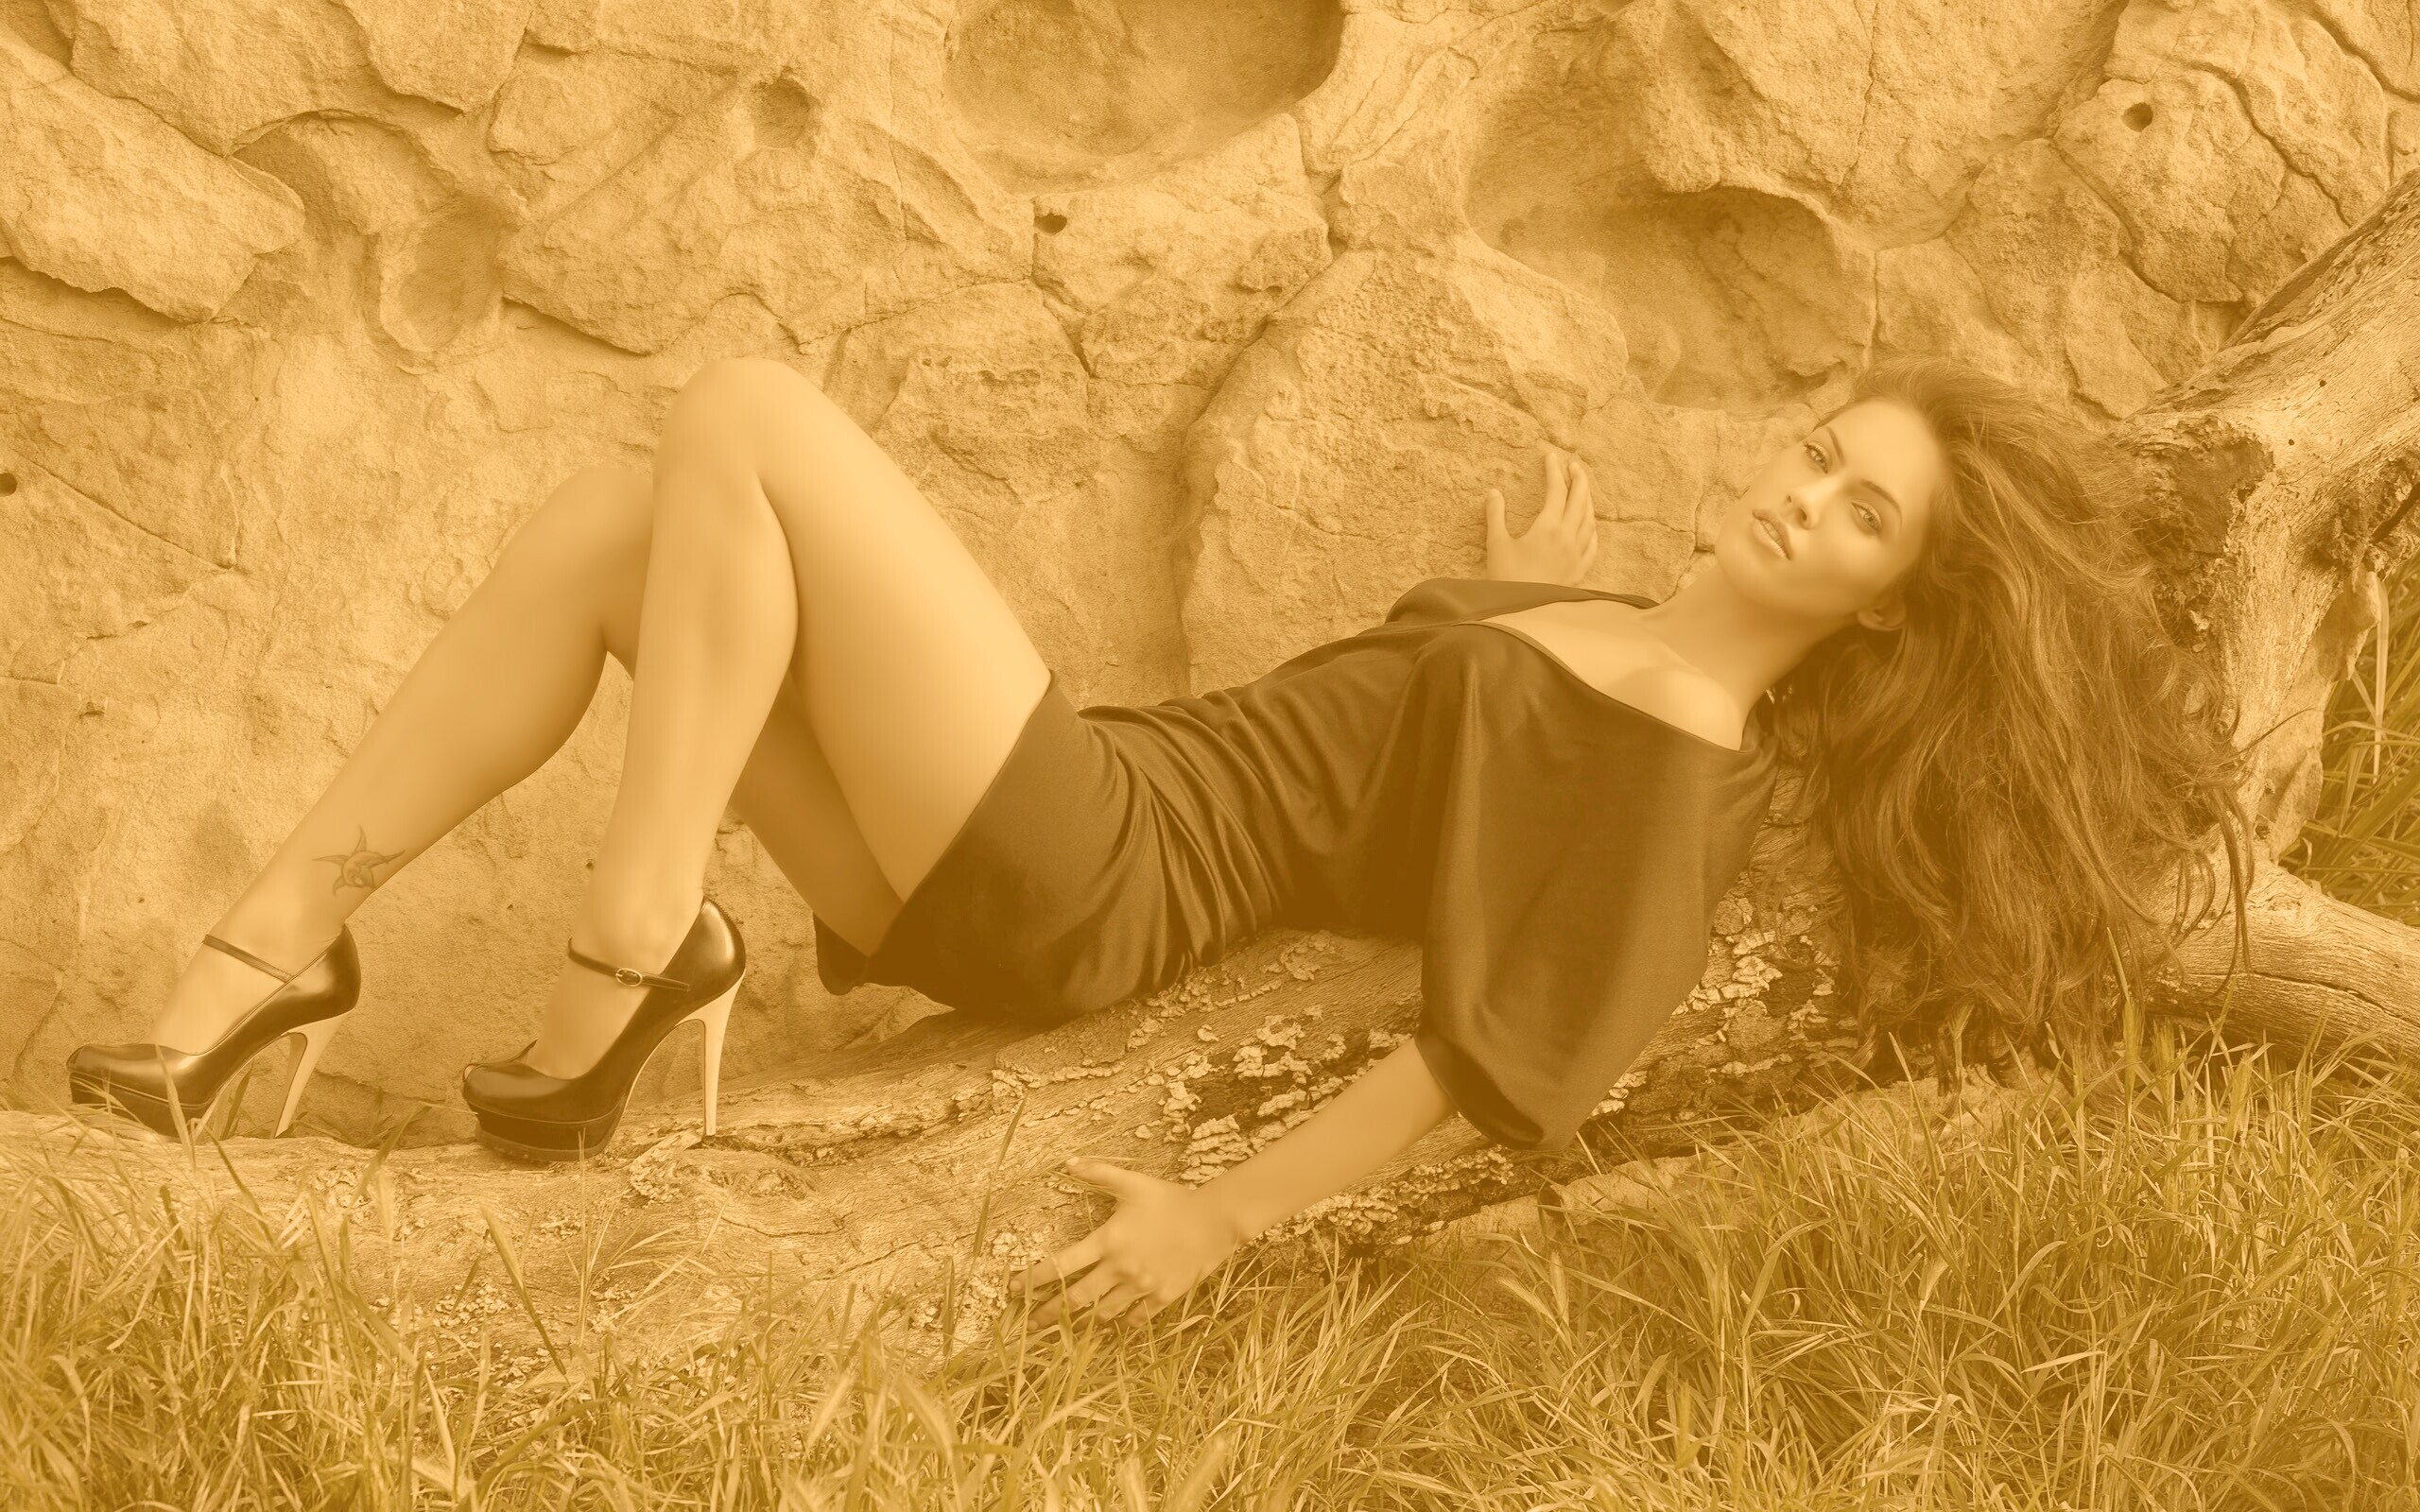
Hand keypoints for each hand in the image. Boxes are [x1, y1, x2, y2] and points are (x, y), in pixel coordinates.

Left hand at [1013, 1156, 1242, 1329]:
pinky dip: (1122, 1322)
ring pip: (1103, 1313)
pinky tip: (1116, 1322)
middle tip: (1032, 1323)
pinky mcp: (1162, 1298)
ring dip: (1086, 1318)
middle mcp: (1119, 1268)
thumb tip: (1068, 1162)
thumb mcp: (1133, 1183)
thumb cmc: (1170, 1199)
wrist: (1214, 1220)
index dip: (1034, 1279)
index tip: (1014, 1288)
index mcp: (1108, 1240)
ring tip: (1073, 1324)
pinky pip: (1135, 1319)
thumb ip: (1099, 1173)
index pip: (1061, 1264)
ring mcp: (1141, 1286)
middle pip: (1076, 1299)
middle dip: (1050, 1313)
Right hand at [1484, 444, 1599, 586]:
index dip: (1553, 471)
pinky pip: (1593, 542)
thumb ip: (1495, 515)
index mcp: (1548, 527)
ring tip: (1582, 488)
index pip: (1556, 490)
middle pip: (1580, 499)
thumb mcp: (1497, 544)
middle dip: (1578, 478)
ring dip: (1587, 499)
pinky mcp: (1580, 569)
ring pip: (1589, 518)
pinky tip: (1589, 524)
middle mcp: (1568, 537)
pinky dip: (1592, 527)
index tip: (1550, 456)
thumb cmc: (1507, 579)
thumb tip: (1493, 492)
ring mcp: (1577, 553)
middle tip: (1574, 464)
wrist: (1523, 612)